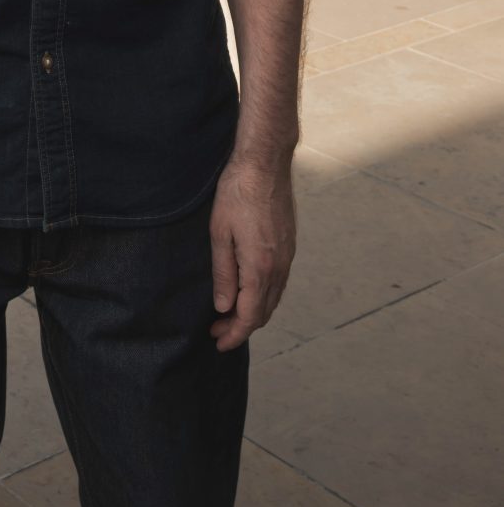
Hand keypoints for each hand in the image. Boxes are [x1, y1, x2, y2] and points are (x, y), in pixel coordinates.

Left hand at [209, 155, 295, 351]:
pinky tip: (248, 292)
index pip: (249, 316)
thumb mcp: (219, 233)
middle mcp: (279, 267)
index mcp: (260, 267)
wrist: (265, 163)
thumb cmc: (237, 193)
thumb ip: (224, 273)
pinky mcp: (289, 245)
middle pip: (263, 312)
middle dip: (241, 327)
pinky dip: (263, 297)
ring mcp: (288, 256)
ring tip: (229, 316)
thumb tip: (224, 307)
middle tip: (217, 331)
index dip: (234, 334)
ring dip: (253, 312)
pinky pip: (278, 283)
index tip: (218, 343)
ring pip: (273, 298)